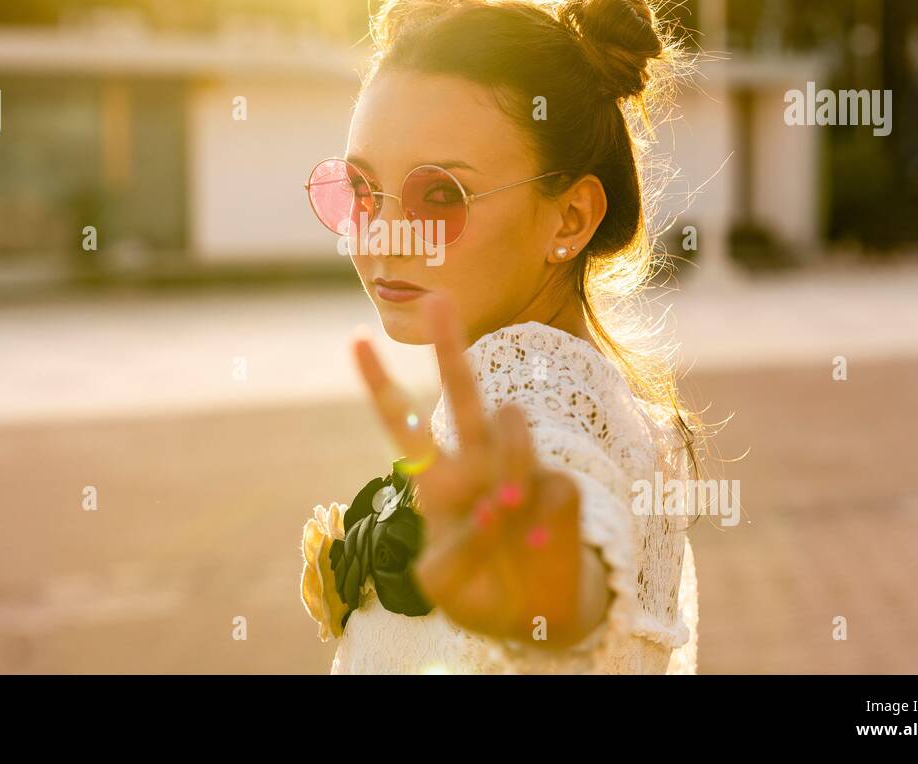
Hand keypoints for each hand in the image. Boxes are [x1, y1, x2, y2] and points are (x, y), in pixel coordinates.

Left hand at [352, 294, 610, 645]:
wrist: (537, 618)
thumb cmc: (480, 593)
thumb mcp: (444, 585)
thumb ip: (454, 550)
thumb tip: (491, 507)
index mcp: (436, 480)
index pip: (402, 423)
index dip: (380, 383)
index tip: (356, 338)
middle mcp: (476, 462)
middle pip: (462, 393)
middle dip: (450, 346)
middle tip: (437, 300)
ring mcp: (520, 469)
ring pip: (512, 423)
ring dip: (508, 461)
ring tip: (505, 509)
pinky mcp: (560, 487)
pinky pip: (549, 484)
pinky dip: (537, 519)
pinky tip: (535, 543)